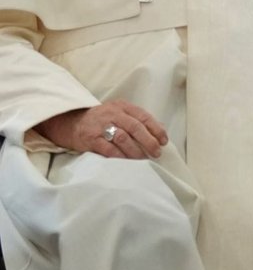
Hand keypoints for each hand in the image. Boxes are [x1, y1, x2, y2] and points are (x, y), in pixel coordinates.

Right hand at [34, 99, 167, 158]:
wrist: (71, 123)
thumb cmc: (100, 120)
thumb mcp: (118, 113)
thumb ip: (136, 120)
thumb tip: (159, 131)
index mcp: (122, 106)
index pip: (143, 116)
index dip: (156, 129)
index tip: (164, 141)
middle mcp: (112, 113)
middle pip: (135, 127)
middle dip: (149, 141)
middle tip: (156, 153)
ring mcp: (101, 126)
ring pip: (123, 138)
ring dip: (136, 151)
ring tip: (143, 159)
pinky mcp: (91, 139)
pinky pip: (109, 149)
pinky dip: (120, 157)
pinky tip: (127, 163)